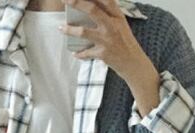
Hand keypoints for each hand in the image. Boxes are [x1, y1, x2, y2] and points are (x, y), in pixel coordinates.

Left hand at [60, 0, 160, 114]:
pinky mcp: (103, 54)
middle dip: (76, 3)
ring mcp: (107, 40)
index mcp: (117, 16)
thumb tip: (90, 6)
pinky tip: (75, 53)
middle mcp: (112, 26)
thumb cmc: (126, 43)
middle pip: (92, 10)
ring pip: (84, 31)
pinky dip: (79, 54)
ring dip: (70, 30)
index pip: (106, 0)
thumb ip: (109, 14)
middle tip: (65, 0)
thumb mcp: (121, 25)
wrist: (133, 64)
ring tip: (61, 28)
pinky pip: (86, 53)